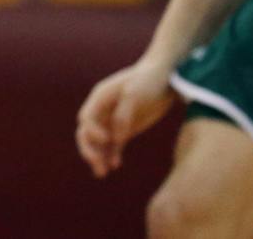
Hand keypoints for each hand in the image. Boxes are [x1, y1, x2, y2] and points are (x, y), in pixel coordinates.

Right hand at [75, 62, 176, 177]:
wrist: (166, 77)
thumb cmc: (147, 79)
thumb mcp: (135, 93)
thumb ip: (124, 115)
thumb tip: (116, 138)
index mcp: (99, 98)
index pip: (86, 119)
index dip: (91, 132)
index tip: (105, 140)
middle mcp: (102, 111)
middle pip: (86, 133)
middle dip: (89, 149)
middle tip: (96, 164)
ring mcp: (113, 120)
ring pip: (99, 142)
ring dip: (98, 157)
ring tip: (102, 173)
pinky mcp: (125, 129)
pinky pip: (114, 145)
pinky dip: (112, 155)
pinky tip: (116, 165)